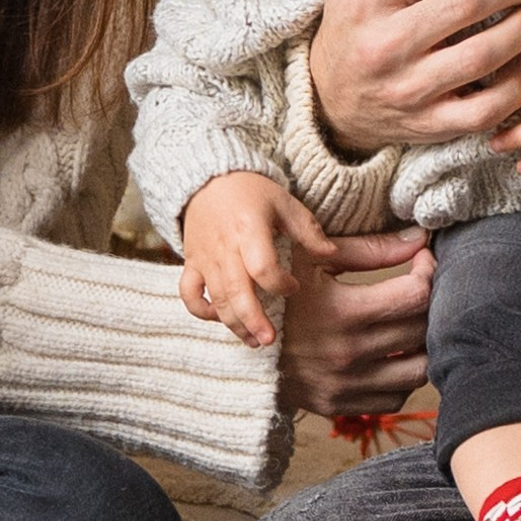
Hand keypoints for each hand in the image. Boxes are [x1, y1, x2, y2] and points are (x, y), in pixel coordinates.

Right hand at [179, 172, 336, 348]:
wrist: (208, 179)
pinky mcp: (192, 262)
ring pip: (215, 298)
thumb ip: (308, 230)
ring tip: (255, 341)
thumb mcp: (284, 202)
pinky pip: (189, 293)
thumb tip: (332, 254)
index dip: (280, 283)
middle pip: (236, 291)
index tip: (295, 287)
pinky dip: (201, 310)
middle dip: (252, 319)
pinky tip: (220, 320)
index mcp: (248, 229)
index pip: (262, 266)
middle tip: (270, 340)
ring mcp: (205, 257)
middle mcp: (224, 247)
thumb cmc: (251, 191)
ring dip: (233, 323)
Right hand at [277, 227, 436, 416]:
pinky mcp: (340, 406)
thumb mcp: (314, 261)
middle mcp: (347, 353)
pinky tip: (393, 354)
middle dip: (429, 303)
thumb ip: (372, 248)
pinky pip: (396, 398)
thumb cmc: (279, 293)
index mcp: (342, 311)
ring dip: (424, 344)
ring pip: (419, 369)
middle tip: (418, 288)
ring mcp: (345, 385)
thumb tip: (421, 239)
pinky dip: (402, 377)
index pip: (416, 294)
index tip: (422, 262)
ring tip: (411, 324)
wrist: (238, 343)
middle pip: (422, 329)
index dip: (428, 272)